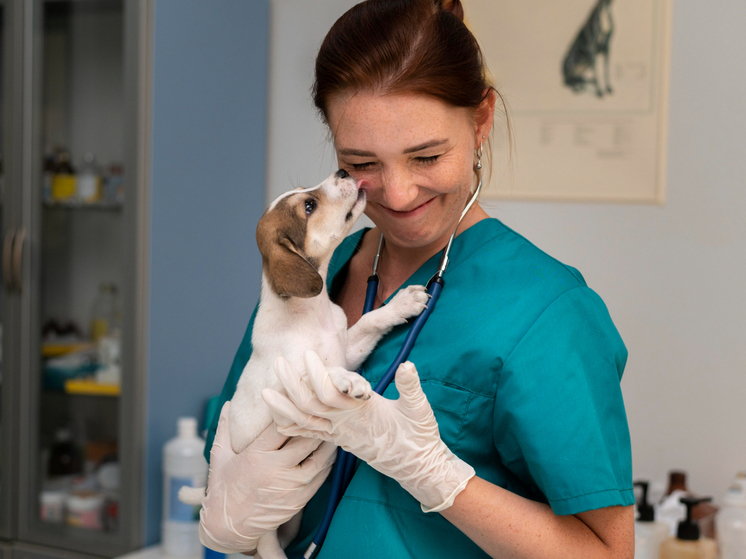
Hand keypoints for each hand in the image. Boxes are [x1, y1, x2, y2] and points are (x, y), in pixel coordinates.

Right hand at [198, 401, 335, 552]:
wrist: (228, 528)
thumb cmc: (223, 489)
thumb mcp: (219, 457)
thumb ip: (225, 429)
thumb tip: (226, 403)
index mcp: (255, 455)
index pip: (280, 426)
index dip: (292, 410)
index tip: (300, 400)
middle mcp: (275, 469)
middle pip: (305, 439)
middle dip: (316, 424)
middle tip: (324, 410)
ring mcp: (289, 486)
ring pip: (318, 457)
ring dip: (327, 442)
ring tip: (332, 428)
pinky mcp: (299, 499)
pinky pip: (320, 476)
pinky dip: (327, 462)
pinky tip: (329, 450)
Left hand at [262, 351, 474, 512]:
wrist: (417, 466)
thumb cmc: (418, 436)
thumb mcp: (420, 409)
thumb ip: (411, 387)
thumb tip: (407, 365)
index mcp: (361, 413)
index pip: (331, 394)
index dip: (317, 374)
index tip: (307, 354)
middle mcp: (345, 425)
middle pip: (309, 406)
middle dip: (291, 385)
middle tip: (278, 362)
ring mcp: (339, 435)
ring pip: (304, 422)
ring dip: (284, 406)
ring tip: (265, 391)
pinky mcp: (339, 440)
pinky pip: (309, 435)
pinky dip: (291, 426)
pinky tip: (277, 419)